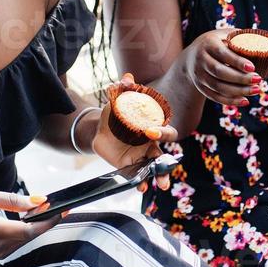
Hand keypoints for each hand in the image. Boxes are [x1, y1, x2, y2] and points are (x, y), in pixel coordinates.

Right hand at [0, 188, 61, 259]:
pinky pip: (19, 242)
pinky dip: (27, 230)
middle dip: (46, 221)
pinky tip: (31, 219)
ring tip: (46, 210)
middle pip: (31, 235)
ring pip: (26, 239)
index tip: (61, 210)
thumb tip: (37, 202)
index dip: (47, 221)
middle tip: (59, 206)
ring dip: (38, 226)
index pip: (28, 230)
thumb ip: (10, 199)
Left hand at [92, 73, 178, 189]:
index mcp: (153, 128)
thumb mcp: (117, 101)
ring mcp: (143, 156)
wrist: (99, 130)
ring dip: (162, 176)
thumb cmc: (115, 114)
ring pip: (158, 168)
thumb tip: (127, 78)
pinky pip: (140, 175)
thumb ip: (123, 90)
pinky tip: (141, 188)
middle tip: (163, 163)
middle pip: (166, 154)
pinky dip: (141, 182)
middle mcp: (151, 144)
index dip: (162, 132)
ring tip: (163, 185)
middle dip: (168, 160)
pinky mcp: (132, 166)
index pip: (166, 131)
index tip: (150, 131)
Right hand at [184, 30, 263, 107]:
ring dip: (239, 91)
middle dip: (240, 78)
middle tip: (259, 79)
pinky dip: (231, 101)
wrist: (192, 57)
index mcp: (208, 43)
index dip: (237, 61)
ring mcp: (199, 75)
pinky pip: (215, 97)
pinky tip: (245, 100)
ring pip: (218, 87)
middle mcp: (201, 60)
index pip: (222, 53)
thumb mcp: (224, 34)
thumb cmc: (216, 43)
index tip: (253, 67)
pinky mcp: (201, 87)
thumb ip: (240, 37)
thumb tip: (263, 40)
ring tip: (256, 90)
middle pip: (220, 72)